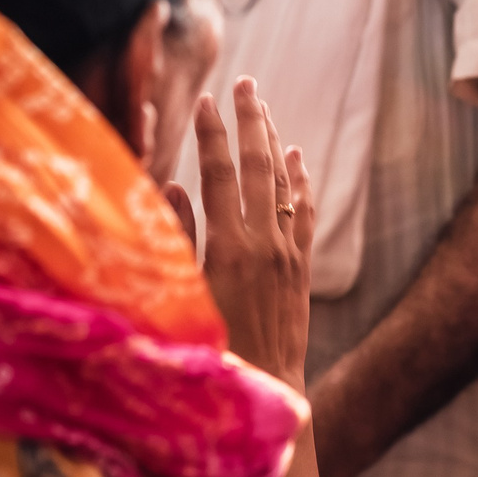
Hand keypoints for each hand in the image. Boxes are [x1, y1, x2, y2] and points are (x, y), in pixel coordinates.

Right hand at [176, 78, 312, 391]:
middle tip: (244, 82)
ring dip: (273, 143)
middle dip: (250, 121)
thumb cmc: (211, 352)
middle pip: (258, 167)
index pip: (219, 174)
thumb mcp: (185, 296)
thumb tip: (173, 187)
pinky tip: (298, 159)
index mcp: (230, 247)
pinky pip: (304, 213)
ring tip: (263, 108)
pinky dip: (301, 182)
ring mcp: (288, 254)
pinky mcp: (301, 269)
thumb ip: (180, 239)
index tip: (204, 101)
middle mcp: (265, 243)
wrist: (267, 393)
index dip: (211, 135)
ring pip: (283, 185)